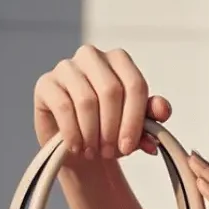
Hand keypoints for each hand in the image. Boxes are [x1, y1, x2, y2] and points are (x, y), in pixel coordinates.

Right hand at [33, 45, 170, 161]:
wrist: (79, 148)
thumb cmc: (110, 132)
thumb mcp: (136, 127)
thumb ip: (152, 117)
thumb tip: (163, 110)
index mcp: (119, 60)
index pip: (134, 84)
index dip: (134, 119)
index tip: (130, 146)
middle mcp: (92, 56)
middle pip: (111, 90)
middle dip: (113, 127)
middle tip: (111, 152)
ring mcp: (66, 67)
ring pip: (86, 100)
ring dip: (93, 133)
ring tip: (94, 152)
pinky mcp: (46, 84)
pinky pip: (63, 107)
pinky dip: (73, 133)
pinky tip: (77, 148)